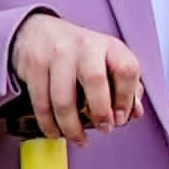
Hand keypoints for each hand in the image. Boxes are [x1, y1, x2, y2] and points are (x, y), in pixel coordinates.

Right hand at [9, 9, 145, 139]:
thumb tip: (134, 113)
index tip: (120, 118)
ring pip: (63, 98)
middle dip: (100, 112)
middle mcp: (84, 46)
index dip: (126, 98)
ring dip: (71, 126)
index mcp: (109, 46)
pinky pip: (40, 102)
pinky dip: (47, 123)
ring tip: (77, 138)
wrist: (38, 31)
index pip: (126, 69)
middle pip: (95, 79)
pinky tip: (54, 131)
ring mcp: (56, 54)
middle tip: (103, 129)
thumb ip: (124, 86)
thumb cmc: (79, 53)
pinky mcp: (34, 64)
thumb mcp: (108, 61)